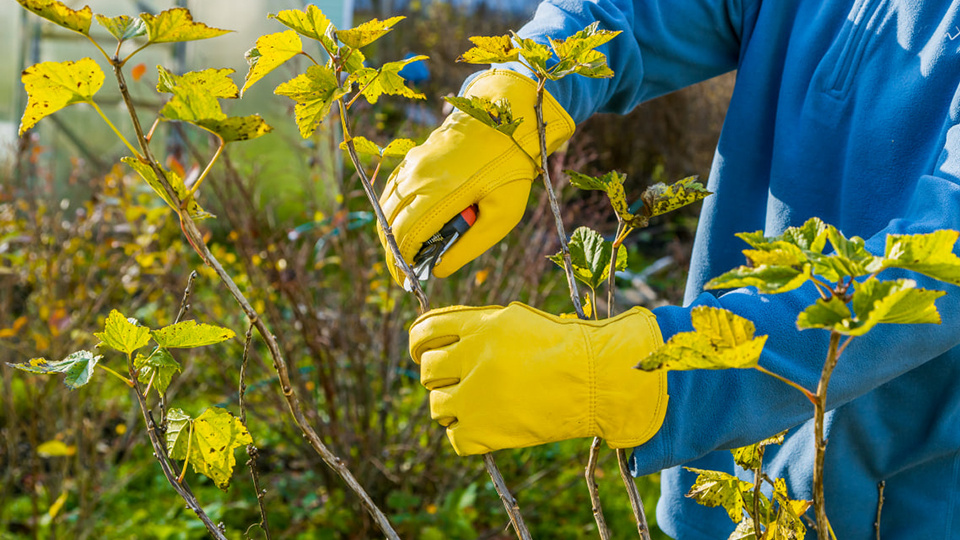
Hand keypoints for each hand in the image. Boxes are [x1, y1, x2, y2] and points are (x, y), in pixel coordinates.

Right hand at [377, 69, 574, 284]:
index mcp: (438, 193)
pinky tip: (409, 222)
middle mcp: (417, 178)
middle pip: (389, 224)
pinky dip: (395, 211)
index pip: (404, 237)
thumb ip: (469, 246)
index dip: (401, 264)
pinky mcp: (414, 156)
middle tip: (406, 272)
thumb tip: (438, 270)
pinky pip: (394, 189)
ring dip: (392, 232)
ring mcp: (412, 164)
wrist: (506, 117)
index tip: (407, 282)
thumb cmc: (510, 169)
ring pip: (387, 207)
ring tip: (408, 252)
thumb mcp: (502, 215)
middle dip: (393, 253)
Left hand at [409, 302, 668, 454]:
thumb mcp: (518, 320)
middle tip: (459, 382)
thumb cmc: (566, 347)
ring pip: (437, 406)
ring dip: (452, 407)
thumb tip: (444, 337)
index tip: (422, 353)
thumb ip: (479, 327)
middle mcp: (472, 358)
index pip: (424, 331)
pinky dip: (467, 436)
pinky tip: (487, 428)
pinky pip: (455, 438)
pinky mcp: (487, 431)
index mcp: (480, 326)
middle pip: (427, 370)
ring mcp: (477, 396)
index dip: (418, 344)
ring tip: (476, 406)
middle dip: (439, 377)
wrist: (599, 380)